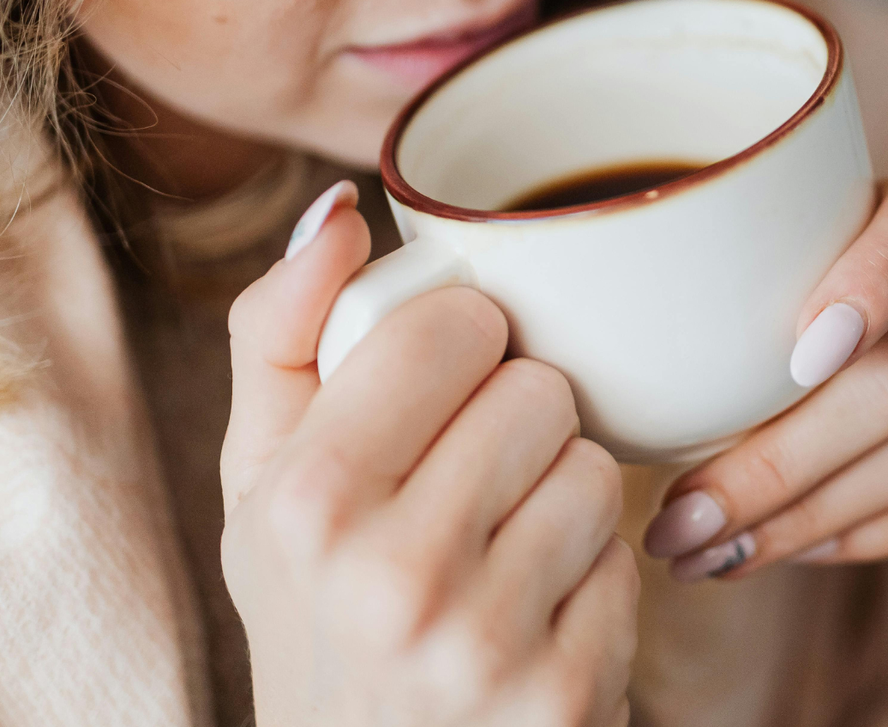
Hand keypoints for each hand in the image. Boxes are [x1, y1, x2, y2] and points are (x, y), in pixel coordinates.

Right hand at [220, 181, 638, 726]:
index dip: (460, 348)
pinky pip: (629, 563)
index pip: (453, 326)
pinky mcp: (564, 696)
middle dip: (516, 424)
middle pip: (540, 390)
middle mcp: (387, 573)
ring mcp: (482, 642)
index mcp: (303, 498)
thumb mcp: (258, 486)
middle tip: (469, 486)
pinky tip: (532, 620)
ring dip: (561, 501)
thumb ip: (280, 335)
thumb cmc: (317, 614)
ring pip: (596, 470)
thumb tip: (339, 209)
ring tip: (499, 554)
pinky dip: (591, 585)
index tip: (438, 394)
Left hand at [641, 176, 887, 587]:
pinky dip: (881, 535)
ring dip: (814, 516)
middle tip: (680, 524)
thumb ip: (735, 307)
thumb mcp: (794, 293)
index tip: (793, 358)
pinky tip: (806, 552)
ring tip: (716, 554)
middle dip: (777, 464)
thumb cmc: (836, 336)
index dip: (866, 285)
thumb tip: (609, 366)